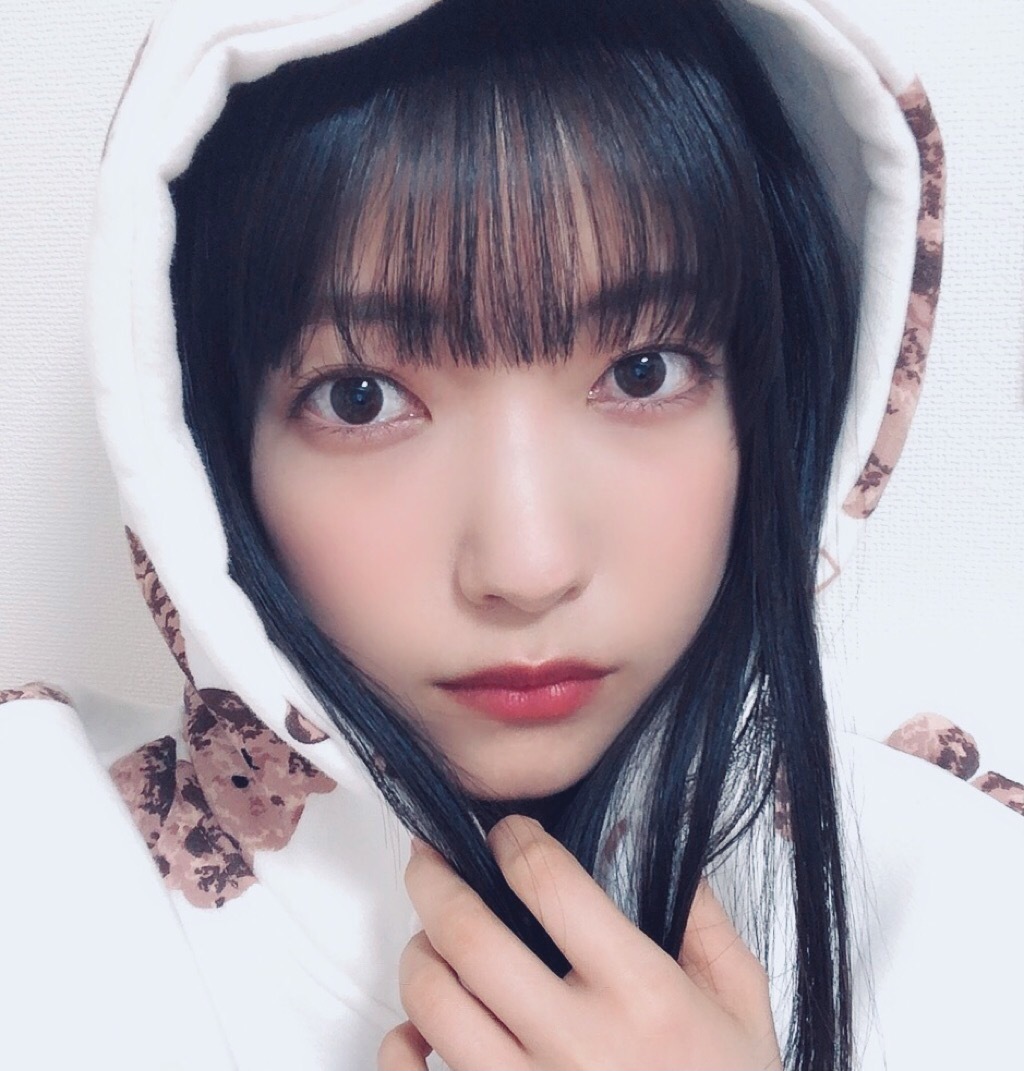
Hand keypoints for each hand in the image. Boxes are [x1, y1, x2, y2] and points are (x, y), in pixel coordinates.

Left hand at [377, 815, 781, 1070]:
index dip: (517, 840)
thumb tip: (635, 840)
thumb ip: (700, 917)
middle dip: (435, 880)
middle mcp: (577, 1045)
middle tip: (429, 856)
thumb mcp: (740, 1001)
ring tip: (431, 935)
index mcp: (643, 995)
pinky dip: (399, 1046)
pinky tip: (415, 1028)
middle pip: (471, 939)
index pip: (553, 887)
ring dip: (419, 953)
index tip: (507, 831)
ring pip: (433, 1005)